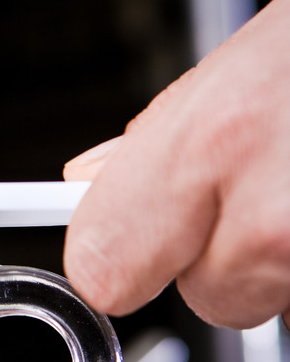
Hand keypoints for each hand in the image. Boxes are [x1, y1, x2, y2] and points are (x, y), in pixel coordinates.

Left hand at [63, 0, 289, 329]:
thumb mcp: (244, 61)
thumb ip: (158, 138)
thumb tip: (92, 185)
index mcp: (213, 144)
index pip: (104, 269)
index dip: (119, 254)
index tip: (129, 241)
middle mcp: (274, 219)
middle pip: (206, 299)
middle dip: (227, 254)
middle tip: (270, 183)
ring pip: (275, 301)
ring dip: (288, 258)